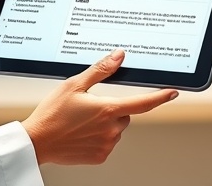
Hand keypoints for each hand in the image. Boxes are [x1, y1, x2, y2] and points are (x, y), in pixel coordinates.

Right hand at [21, 49, 178, 164]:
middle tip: (89, 107)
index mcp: (108, 109)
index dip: (160, 97)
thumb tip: (118, 56)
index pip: (143, 102)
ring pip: (116, 128)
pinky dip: (98, 137)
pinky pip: (107, 142)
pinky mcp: (100, 156)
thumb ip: (100, 70)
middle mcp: (111, 129)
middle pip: (124, 114)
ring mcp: (107, 144)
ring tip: (80, 121)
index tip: (173, 92)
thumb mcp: (74, 85)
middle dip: (112, 108)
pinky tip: (81, 133)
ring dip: (105, 123)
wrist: (38, 142)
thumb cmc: (52, 114)